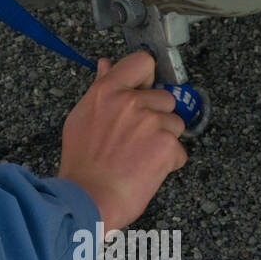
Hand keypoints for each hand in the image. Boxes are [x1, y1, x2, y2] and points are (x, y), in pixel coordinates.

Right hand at [58, 52, 187, 232]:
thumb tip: (105, 64)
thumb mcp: (82, 117)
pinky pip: (179, 150)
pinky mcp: (167, 144)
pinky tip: (146, 171)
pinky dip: (168, 163)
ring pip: (175, 124)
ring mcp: (151, 121)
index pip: (142, 62)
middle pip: (165, 98)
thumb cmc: (82, 162)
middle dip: (157, 117)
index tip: (143, 91)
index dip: (147, 77)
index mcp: (107, 91)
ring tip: (140, 157)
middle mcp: (131, 101)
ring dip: (164, 140)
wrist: (88, 197)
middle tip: (136, 139)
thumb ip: (99, 89)